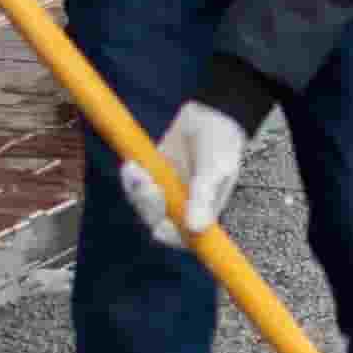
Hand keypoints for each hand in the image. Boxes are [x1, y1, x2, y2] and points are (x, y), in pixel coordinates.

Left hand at [124, 98, 252, 248]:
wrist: (210, 113)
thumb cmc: (221, 143)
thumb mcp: (216, 168)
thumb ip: (204, 196)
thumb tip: (195, 227)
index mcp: (205, 213)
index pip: (185, 238)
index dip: (171, 237)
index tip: (160, 229)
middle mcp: (184, 208)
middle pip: (159, 222)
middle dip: (150, 206)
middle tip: (148, 185)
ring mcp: (167, 193)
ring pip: (144, 206)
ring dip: (137, 192)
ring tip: (136, 170)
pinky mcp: (152, 177)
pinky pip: (135, 187)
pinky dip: (131, 179)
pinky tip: (132, 166)